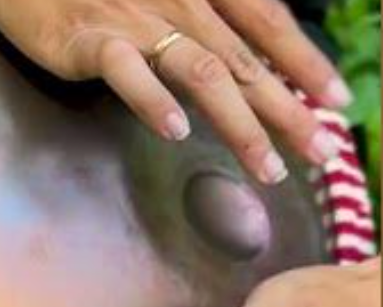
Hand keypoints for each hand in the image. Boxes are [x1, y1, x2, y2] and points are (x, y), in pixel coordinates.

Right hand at [0, 0, 351, 182]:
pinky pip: (127, 72)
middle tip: (319, 153)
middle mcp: (178, 1)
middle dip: (289, 110)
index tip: (337, 102)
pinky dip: (153, 101)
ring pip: (203, 72)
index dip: (305, 62)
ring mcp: (135, 20)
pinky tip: (174, 132)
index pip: (267, 24)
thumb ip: (191, 24)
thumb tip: (227, 70)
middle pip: (246, 61)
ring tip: (267, 167)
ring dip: (240, 124)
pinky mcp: (91, 39)